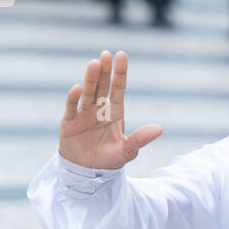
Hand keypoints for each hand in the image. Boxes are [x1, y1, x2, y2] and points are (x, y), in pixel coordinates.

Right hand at [58, 50, 162, 168]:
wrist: (88, 174)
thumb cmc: (109, 160)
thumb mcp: (127, 150)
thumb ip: (140, 139)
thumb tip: (159, 129)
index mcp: (115, 112)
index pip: (118, 88)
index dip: (120, 72)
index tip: (121, 55)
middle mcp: (99, 109)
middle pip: (102, 86)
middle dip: (104, 71)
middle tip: (106, 54)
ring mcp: (83, 114)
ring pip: (87, 92)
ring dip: (90, 79)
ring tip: (94, 64)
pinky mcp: (69, 123)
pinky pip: (71, 108)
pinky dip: (73, 98)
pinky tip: (77, 88)